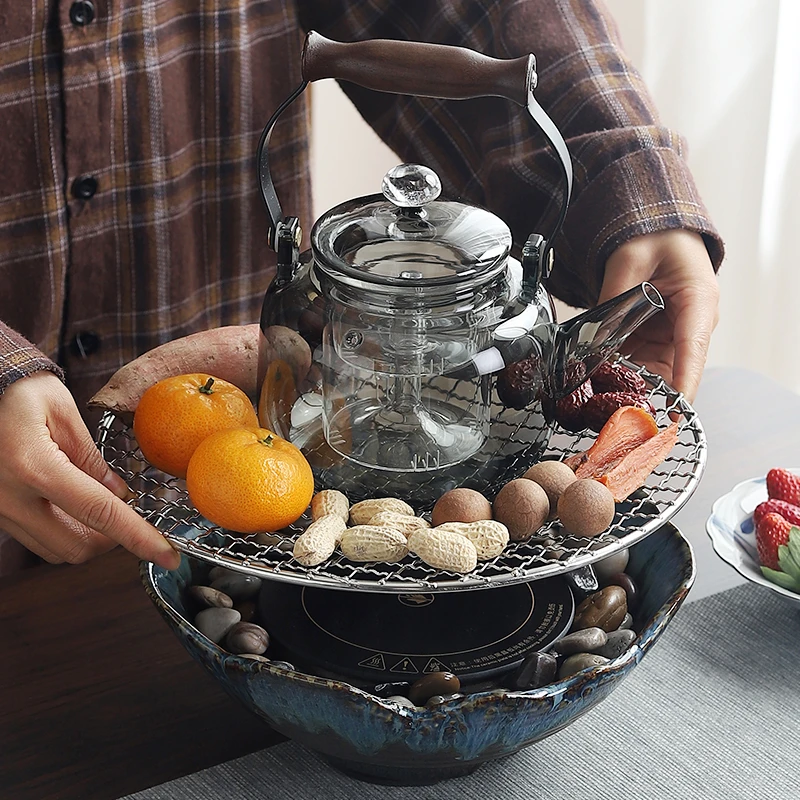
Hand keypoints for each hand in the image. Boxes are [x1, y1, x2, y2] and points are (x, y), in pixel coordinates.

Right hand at [0, 372, 179, 568]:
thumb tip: (119, 495)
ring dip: (86, 536)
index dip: (138, 537)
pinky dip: (63, 530)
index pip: (99, 512)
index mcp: (34, 466)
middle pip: (77, 547)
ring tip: (96, 501)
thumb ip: (92, 458)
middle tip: (127, 511)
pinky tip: (71, 504)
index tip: (168, 556)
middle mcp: (10, 497)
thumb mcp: (63, 412)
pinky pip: (36, 540)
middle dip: (112, 538)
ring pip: (55, 550)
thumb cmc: (18, 392)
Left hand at [598, 230, 719, 401]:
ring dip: (629, 384)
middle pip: (672, 370)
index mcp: (698, 302)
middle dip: (646, 392)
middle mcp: (691, 324)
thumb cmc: (657, 238)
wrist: (657, 231)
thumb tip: (595, 334)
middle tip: (617, 409)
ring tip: (601, 396)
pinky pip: (639, 362)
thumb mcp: (630, 260)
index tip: (675, 411)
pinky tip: (598, 379)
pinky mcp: (655, 339)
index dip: (684, 383)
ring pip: (652, 371)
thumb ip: (614, 297)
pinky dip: (620, 372)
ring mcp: (673, 334)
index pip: (694, 350)